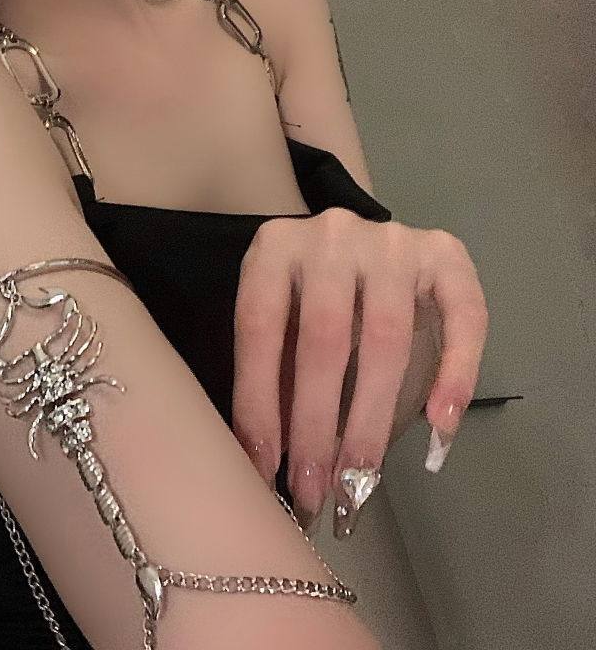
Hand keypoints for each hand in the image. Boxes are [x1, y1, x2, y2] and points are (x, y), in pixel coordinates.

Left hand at [231, 207, 487, 536]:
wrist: (354, 239)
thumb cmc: (305, 293)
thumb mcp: (277, 319)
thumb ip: (273, 373)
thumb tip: (269, 462)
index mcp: (275, 249)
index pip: (261, 331)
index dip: (261, 402)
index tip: (265, 467)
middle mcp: (333, 235)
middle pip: (325, 339)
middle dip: (318, 425)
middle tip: (315, 490)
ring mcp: (393, 241)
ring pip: (387, 339)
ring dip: (373, 418)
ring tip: (362, 476)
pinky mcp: (445, 252)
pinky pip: (464, 317)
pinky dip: (455, 374)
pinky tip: (441, 426)